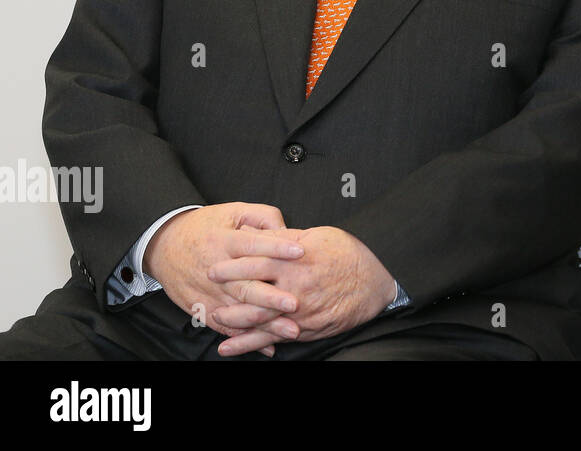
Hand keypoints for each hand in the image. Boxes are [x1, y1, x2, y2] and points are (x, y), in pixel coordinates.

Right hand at [142, 203, 304, 356]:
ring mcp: (209, 293)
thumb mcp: (233, 211)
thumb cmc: (205, 227)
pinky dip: (246, 338)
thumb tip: (287, 232)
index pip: (252, 245)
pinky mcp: (203, 309)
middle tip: (295, 303)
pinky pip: (226, 326)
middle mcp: (216, 269)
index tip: (300, 252)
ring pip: (239, 311)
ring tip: (290, 329)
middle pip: (245, 285)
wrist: (163, 245)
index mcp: (224, 241)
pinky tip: (268, 346)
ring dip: (265, 323)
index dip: (276, 248)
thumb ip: (263, 217)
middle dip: (271, 297)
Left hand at [206, 226, 395, 356]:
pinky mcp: (303, 330)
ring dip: (231, 321)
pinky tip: (228, 348)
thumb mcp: (319, 235)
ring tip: (212, 317)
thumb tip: (259, 231)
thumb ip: (286, 236)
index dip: (231, 265)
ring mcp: (297, 311)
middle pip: (250, 291)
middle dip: (225, 293)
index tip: (214, 267)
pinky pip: (270, 339)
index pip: (255, 261)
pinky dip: (247, 345)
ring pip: (255, 319)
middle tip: (204, 291)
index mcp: (295, 260)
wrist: (377, 284)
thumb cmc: (350, 255)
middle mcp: (293, 287)